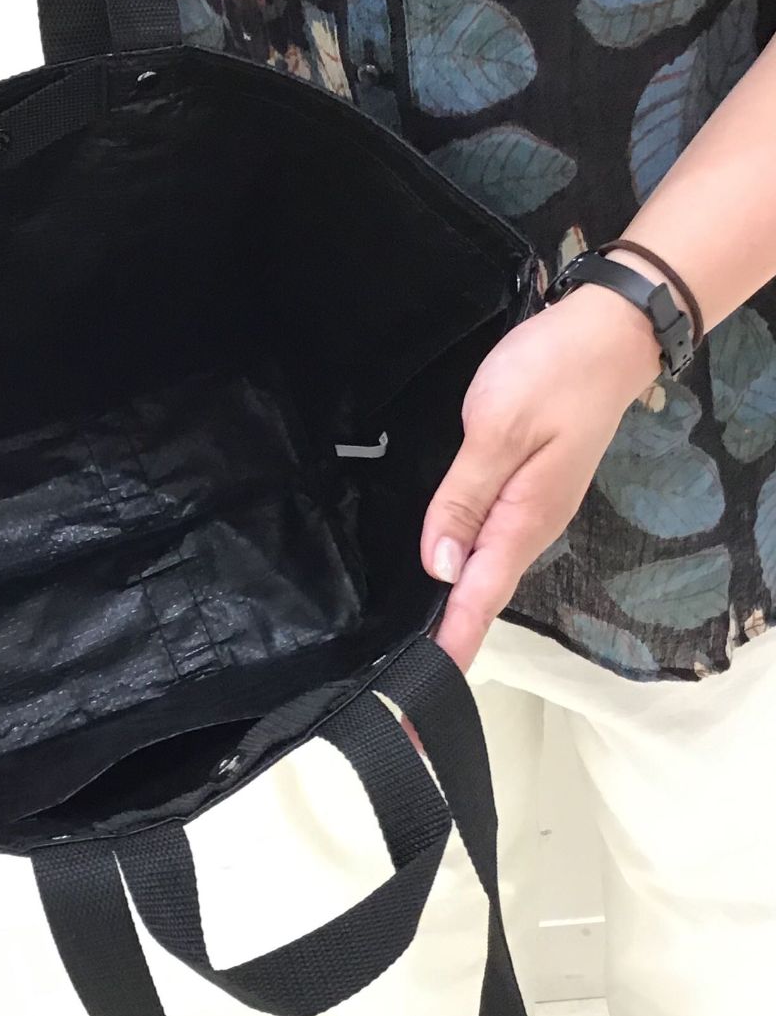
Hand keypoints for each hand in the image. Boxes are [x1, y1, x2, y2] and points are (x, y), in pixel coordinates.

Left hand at [421, 284, 663, 672]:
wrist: (610, 334)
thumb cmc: (553, 374)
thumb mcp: (496, 430)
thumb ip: (464, 499)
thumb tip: (439, 564)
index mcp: (524, 518)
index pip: (480, 593)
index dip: (453, 639)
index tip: (427, 682)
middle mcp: (531, 524)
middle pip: (483, 590)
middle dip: (450, 634)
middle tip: (406, 674)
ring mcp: (532, 507)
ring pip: (485, 565)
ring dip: (455, 602)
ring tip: (418, 639)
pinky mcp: (527, 486)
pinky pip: (490, 537)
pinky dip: (465, 563)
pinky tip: (442, 571)